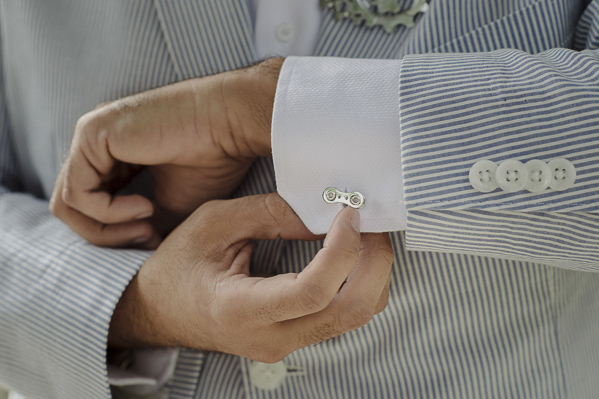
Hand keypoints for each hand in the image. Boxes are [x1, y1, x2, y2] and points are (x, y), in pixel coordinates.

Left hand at [50, 59, 282, 247]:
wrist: (229, 125)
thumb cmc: (210, 161)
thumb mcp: (170, 206)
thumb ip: (139, 223)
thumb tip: (128, 249)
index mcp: (111, 156)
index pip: (88, 207)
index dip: (116, 234)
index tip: (154, 239)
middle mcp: (94, 145)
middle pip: (71, 209)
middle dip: (107, 237)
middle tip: (148, 238)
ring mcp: (89, 137)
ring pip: (67, 205)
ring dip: (109, 230)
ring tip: (148, 227)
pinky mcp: (91, 135)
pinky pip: (78, 193)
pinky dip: (109, 213)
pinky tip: (145, 207)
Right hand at [108, 194, 393, 361]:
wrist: (159, 310)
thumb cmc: (178, 266)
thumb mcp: (214, 223)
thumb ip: (270, 213)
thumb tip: (323, 208)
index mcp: (240, 309)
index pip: (313, 292)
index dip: (343, 249)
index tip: (348, 213)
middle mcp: (270, 337)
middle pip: (350, 311)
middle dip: (374, 262)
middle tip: (370, 221)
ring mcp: (285, 344)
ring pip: (354, 316)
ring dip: (371, 272)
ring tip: (362, 232)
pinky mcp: (294, 339)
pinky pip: (342, 316)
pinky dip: (358, 282)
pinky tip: (350, 253)